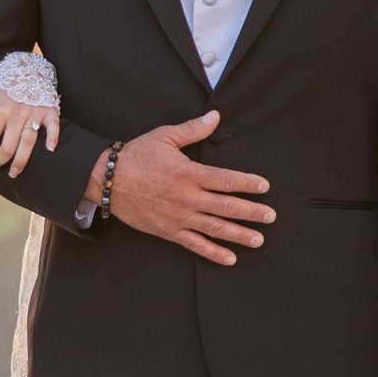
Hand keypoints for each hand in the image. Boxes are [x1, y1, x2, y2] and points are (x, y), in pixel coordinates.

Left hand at [0, 83, 60, 179]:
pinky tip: (50, 150)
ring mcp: (34, 113)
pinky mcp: (48, 111)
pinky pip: (53, 125)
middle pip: (7, 146)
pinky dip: (53, 137)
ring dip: (21, 160)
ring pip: (27, 142)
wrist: (27, 69)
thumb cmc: (4, 87)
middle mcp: (16, 114)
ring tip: (14, 172)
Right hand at [90, 114, 272, 265]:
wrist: (106, 180)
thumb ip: (193, 129)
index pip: (227, 180)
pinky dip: (214, 253)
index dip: (248, 184)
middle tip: (271, 216)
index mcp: (189, 173)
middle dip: (252, 213)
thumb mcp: (165, 137)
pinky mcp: (169, 231)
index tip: (264, 187)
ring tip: (259, 239)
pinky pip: (195, 244)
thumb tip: (216, 117)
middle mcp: (188, 197)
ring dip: (240, 235)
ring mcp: (179, 217)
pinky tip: (230, 258)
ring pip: (216, 228)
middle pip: (227, 207)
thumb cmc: (136, 156)